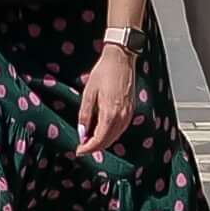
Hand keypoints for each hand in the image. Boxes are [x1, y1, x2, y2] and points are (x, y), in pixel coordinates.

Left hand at [74, 34, 135, 156]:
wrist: (121, 59)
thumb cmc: (103, 73)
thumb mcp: (89, 93)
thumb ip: (85, 115)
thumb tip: (82, 133)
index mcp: (110, 114)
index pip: (99, 140)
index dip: (88, 148)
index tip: (78, 151)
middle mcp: (122, 118)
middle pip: (108, 141)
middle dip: (94, 147)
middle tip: (82, 147)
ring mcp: (128, 115)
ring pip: (115, 137)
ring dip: (102, 142)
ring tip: (89, 140)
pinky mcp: (131, 111)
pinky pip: (120, 129)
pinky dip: (110, 134)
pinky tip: (101, 131)